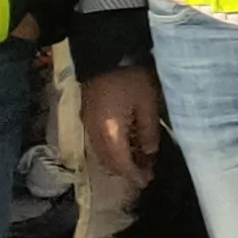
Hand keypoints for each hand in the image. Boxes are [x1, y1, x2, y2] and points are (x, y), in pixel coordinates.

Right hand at [80, 67, 165, 185]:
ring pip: (102, 153)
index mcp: (110, 131)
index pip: (120, 163)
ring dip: (119, 161)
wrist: (104, 56)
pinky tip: (128, 144)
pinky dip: (113, 149)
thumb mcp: (148, 103)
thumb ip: (149, 131)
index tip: (146, 181)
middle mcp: (94, 132)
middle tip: (147, 172)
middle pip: (108, 161)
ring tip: (140, 159)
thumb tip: (149, 152)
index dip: (133, 175)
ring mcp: (88, 125)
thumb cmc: (130, 78)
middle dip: (126, 171)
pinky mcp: (87, 117)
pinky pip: (99, 142)